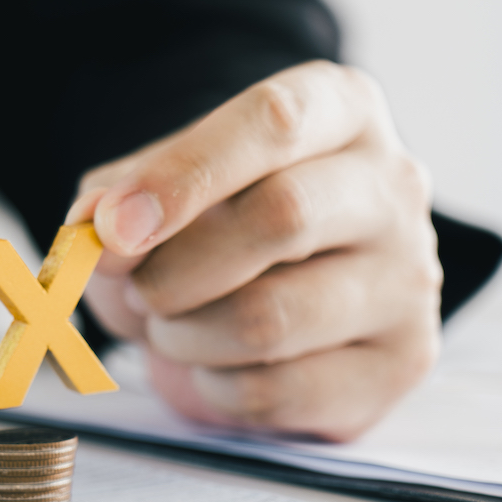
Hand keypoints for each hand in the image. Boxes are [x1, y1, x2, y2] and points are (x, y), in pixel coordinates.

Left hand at [66, 61, 441, 440]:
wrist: (262, 290)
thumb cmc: (209, 223)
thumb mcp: (154, 188)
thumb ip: (115, 197)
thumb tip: (91, 229)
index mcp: (340, 110)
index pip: (272, 122)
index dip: (182, 176)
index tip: (112, 226)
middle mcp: (392, 185)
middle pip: (282, 217)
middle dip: (175, 269)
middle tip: (136, 288)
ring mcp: (409, 278)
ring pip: (271, 318)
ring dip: (184, 334)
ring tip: (173, 325)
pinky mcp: (401, 362)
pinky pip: (277, 391)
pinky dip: (214, 386)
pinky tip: (215, 364)